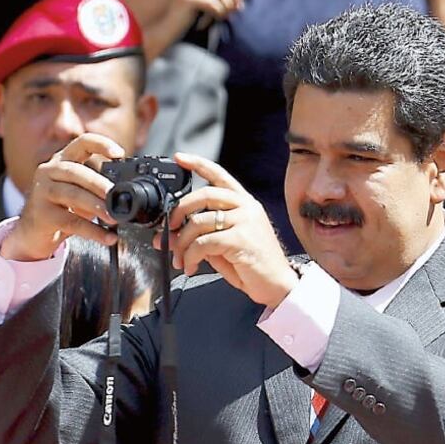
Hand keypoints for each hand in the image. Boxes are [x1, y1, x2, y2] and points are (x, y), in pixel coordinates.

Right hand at [0, 134, 121, 260]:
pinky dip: (92, 230)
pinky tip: (107, 237)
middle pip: (76, 171)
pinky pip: (71, 222)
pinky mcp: (42, 215)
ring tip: (113, 218)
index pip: (82, 143)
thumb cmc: (62, 208)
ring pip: (72, 195)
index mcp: (63, 161)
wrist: (33, 232)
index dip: (101, 144)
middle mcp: (49, 171)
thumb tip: (130, 192)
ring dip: (96, 205)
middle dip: (99, 184)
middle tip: (116, 195)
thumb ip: (99, 187)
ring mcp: (43, 192)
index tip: (119, 154)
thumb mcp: (80, 191)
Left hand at [162, 153, 297, 308]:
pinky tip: (191, 266)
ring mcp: (245, 221)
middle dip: (178, 212)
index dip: (197, 164)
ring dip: (181, 244)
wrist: (277, 285)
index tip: (179, 158)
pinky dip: (190, 256)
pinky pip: (202, 242)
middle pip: (203, 195)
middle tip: (168, 229)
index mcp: (244, 203)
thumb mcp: (223, 244)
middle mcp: (246, 206)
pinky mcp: (241, 238)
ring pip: (198, 222)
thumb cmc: (252, 265)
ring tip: (181, 260)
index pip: (219, 175)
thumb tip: (167, 236)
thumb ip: (200, 235)